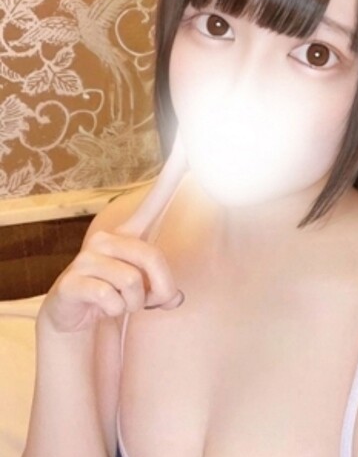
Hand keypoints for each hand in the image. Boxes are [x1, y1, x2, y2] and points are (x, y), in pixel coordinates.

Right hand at [39, 134, 188, 333]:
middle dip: (160, 290)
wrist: (73, 312)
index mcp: (129, 234)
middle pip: (152, 258)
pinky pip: (110, 299)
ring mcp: (87, 257)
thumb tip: (174, 298)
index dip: (172, 175)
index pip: (155, 201)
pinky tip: (104, 308)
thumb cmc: (115, 294)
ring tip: (122, 305)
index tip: (187, 144)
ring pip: (132, 283)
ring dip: (134, 305)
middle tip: (151, 303)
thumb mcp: (146, 292)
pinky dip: (114, 311)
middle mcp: (107, 238)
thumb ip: (165, 291)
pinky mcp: (72, 281)